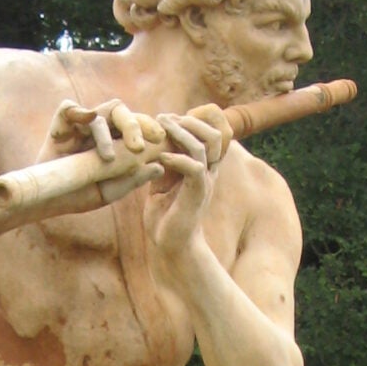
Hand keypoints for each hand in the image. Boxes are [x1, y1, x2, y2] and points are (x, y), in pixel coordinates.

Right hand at [39, 97, 165, 213]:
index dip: (150, 128)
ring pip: (101, 112)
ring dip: (108, 133)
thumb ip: (132, 179)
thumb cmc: (79, 194)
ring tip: (108, 158)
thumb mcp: (108, 191)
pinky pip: (69, 108)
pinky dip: (78, 111)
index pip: (137, 126)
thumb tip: (159, 167)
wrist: (46, 201)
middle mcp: (101, 128)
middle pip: (122, 112)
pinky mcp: (60, 124)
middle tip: (138, 146)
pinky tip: (87, 118)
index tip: (161, 140)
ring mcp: (80, 124)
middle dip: (134, 125)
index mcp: (116, 140)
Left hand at [142, 106, 226, 262]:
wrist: (171, 246)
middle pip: (214, 134)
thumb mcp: (161, 183)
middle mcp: (208, 173)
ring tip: (160, 128)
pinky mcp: (197, 194)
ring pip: (203, 146)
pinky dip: (176, 158)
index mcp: (202, 168)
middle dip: (189, 122)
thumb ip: (163, 162)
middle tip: (163, 119)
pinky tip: (160, 157)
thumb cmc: (164, 216)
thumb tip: (152, 141)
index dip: (192, 121)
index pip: (211, 135)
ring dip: (180, 133)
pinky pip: (194, 167)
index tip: (166, 119)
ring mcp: (204, 183)